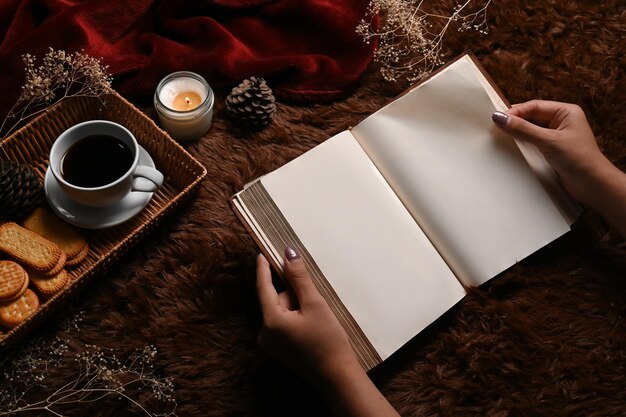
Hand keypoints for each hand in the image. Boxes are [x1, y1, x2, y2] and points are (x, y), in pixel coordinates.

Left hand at [256, 248, 400, 416]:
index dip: (263, 268)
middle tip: (314, 305)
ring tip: (316, 320)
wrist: (337, 376)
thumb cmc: (328, 340)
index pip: (263, 287)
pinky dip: (296, 318)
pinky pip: (283, 323)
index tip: (261, 252)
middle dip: (294, 295)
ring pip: (281, 311)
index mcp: (271, 321)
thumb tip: (288, 253)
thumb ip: (299, 277)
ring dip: (297, 307)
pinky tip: (312, 327)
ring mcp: (271, 343)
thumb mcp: (314, 304)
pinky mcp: (279, 349)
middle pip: (276, 299)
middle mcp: (265, 333)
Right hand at [493, 100, 625, 237]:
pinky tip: (514, 146)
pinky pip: (533, 142)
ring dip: (518, 132)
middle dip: (515, 121)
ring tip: (502, 135)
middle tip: (497, 126)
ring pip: (531, 129)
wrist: (592, 184)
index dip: (516, 111)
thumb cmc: (579, 159)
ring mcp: (556, 136)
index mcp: (566, 112)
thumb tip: (500, 117)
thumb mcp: (548, 141)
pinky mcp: (552, 150)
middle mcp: (562, 122)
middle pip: (532, 116)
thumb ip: (523, 129)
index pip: (534, 106)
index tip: (498, 118)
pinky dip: (523, 143)